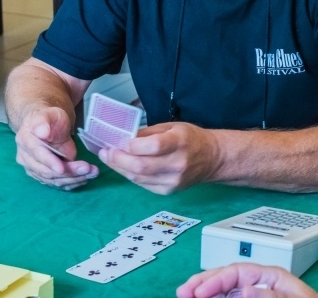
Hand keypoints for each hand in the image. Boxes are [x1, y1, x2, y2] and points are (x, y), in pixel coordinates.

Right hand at [14, 107, 98, 189]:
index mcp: (25, 141)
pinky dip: (72, 182)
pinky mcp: (44, 176)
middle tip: (88, 168)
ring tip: (92, 172)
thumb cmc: (49, 118)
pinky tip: (85, 178)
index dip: (50, 162)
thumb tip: (42, 132)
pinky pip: (57, 183)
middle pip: (46, 171)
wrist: (48, 126)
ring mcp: (34, 168)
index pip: (37, 155)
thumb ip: (43, 122)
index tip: (62, 168)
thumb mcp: (48, 114)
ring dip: (73, 179)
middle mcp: (26, 158)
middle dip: (68, 172)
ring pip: (53, 180)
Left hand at [99, 122, 219, 194]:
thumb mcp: (171, 127)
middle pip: (142, 166)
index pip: (153, 146)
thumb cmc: (191, 139)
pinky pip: (143, 184)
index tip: (119, 140)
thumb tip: (123, 137)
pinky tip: (124, 167)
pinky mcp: (168, 191)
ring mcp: (173, 180)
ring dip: (120, 168)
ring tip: (110, 158)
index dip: (132, 145)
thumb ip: (148, 133)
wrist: (211, 158)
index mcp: (180, 142)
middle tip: (106, 152)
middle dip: (119, 159)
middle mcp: (177, 164)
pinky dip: (130, 175)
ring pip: (139, 178)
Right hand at [177, 264, 317, 297]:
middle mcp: (261, 285)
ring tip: (187, 296)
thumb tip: (246, 289)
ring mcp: (257, 296)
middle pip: (226, 280)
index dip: (214, 279)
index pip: (236, 271)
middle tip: (183, 292)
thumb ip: (273, 295)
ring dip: (205, 293)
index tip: (198, 292)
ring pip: (225, 292)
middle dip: (203, 283)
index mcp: (272, 278)